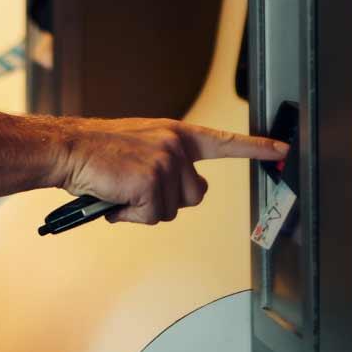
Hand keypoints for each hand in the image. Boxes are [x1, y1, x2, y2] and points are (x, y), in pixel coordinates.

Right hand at [58, 119, 286, 225]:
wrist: (68, 148)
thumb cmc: (97, 152)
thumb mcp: (140, 147)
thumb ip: (166, 163)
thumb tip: (175, 195)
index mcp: (175, 134)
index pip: (224, 142)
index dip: (255, 148)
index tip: (282, 149)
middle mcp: (176, 145)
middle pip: (195, 195)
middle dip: (168, 201)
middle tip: (136, 189)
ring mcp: (165, 162)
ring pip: (171, 210)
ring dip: (143, 209)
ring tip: (120, 190)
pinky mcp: (152, 181)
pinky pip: (151, 217)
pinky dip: (130, 216)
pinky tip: (115, 197)